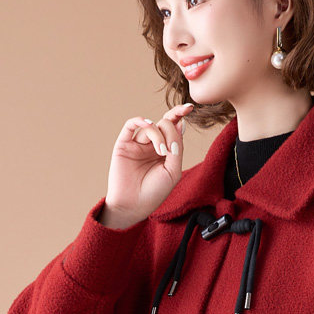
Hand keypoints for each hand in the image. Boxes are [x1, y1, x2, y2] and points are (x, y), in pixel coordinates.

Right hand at [104, 102, 194, 222]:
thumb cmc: (155, 192)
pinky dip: (139, 121)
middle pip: (163, 123)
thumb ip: (177, 148)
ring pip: (150, 127)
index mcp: (165, 151)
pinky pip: (130, 126)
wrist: (134, 206)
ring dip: (158, 136)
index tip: (189, 107)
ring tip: (161, 152)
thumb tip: (180, 123)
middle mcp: (152, 145)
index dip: (180, 115)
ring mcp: (137, 144)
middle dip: (171, 127)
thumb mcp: (173, 171)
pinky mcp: (123, 145)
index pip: (173, 128)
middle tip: (171, 144)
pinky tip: (147, 124)